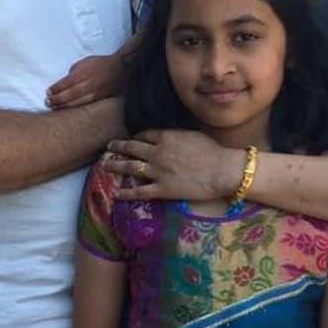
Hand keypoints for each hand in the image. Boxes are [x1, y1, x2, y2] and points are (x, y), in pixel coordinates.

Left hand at [46, 54, 124, 108]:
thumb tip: (64, 83)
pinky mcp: (99, 99)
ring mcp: (95, 93)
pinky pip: (85, 105)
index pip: (66, 82)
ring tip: (54, 107)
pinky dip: (75, 107)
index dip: (56, 88)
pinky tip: (68, 109)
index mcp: (84, 73)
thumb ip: (73, 73)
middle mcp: (89, 83)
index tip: (48, 92)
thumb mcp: (84, 62)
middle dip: (57, 99)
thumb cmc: (99, 64)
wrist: (118, 68)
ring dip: (64, 105)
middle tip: (48, 102)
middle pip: (70, 94)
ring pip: (77, 102)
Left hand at [103, 129, 243, 201]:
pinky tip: (116, 193)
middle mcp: (157, 152)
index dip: (136, 136)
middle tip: (109, 146)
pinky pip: (139, 191)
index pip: (144, 134)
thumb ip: (178, 135)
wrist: (222, 170)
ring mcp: (158, 171)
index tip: (132, 139)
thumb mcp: (193, 135)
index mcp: (166, 137)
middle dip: (118, 146)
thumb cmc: (213, 151)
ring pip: (130, 167)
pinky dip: (126, 192)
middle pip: (131, 148)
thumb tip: (171, 135)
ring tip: (105, 165)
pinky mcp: (162, 189)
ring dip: (115, 165)